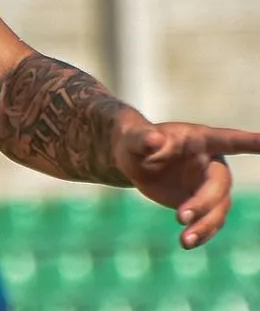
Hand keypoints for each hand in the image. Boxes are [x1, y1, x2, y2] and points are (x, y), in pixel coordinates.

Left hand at [114, 120, 259, 247]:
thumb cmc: (134, 141)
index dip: (250, 141)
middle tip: (181, 217)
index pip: (228, 140)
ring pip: (219, 208)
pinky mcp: (203, 203)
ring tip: (184, 241)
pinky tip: (187, 242)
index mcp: (198, 140)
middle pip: (220, 184)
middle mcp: (210, 162)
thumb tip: (154, 139)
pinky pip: (210, 221)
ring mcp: (208, 184)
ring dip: (205, 225)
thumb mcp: (133, 139)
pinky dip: (202, 233)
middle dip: (205, 202)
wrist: (132, 159)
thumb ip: (143, 138)